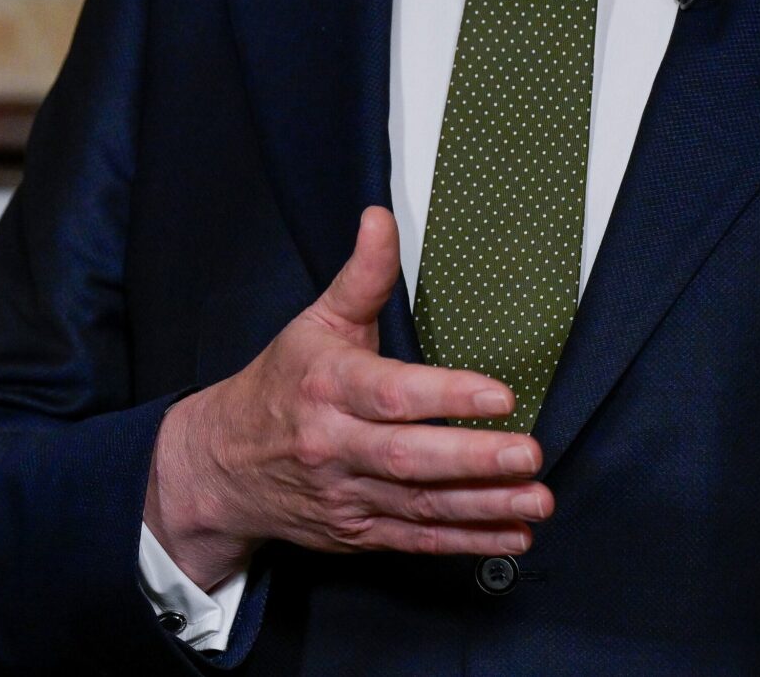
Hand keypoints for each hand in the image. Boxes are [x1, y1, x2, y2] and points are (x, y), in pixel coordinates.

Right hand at [143, 206, 553, 589]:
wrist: (221, 465)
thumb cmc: (282, 386)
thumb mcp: (315, 323)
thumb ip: (361, 277)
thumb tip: (381, 217)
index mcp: (328, 386)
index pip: (389, 393)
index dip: (445, 396)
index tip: (499, 395)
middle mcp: (334, 445)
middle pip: (408, 457)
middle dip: (473, 459)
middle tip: (530, 452)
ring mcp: (345, 494)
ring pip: (420, 504)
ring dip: (483, 506)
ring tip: (537, 500)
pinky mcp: (356, 532)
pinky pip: (416, 540)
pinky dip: (465, 541)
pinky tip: (512, 536)